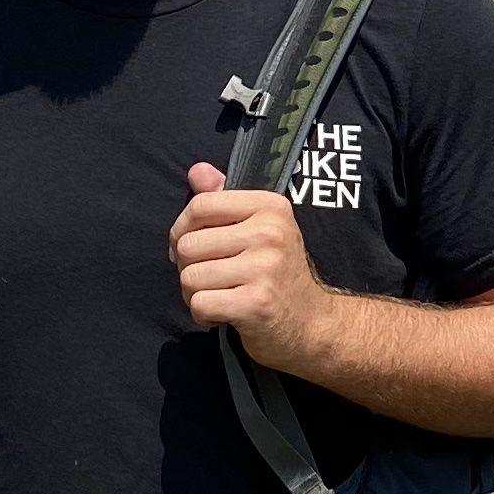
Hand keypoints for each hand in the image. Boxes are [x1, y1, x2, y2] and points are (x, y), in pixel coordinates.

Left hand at [172, 162, 337, 377]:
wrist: (312, 324)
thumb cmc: (277, 273)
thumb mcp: (259, 227)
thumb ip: (225, 198)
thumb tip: (196, 170)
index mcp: (270, 206)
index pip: (201, 205)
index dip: (182, 229)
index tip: (192, 249)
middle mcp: (270, 233)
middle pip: (188, 244)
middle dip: (188, 268)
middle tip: (211, 280)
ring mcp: (265, 268)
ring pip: (190, 277)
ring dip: (194, 294)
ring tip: (219, 296)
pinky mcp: (257, 304)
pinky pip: (200, 304)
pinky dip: (202, 315)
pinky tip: (222, 315)